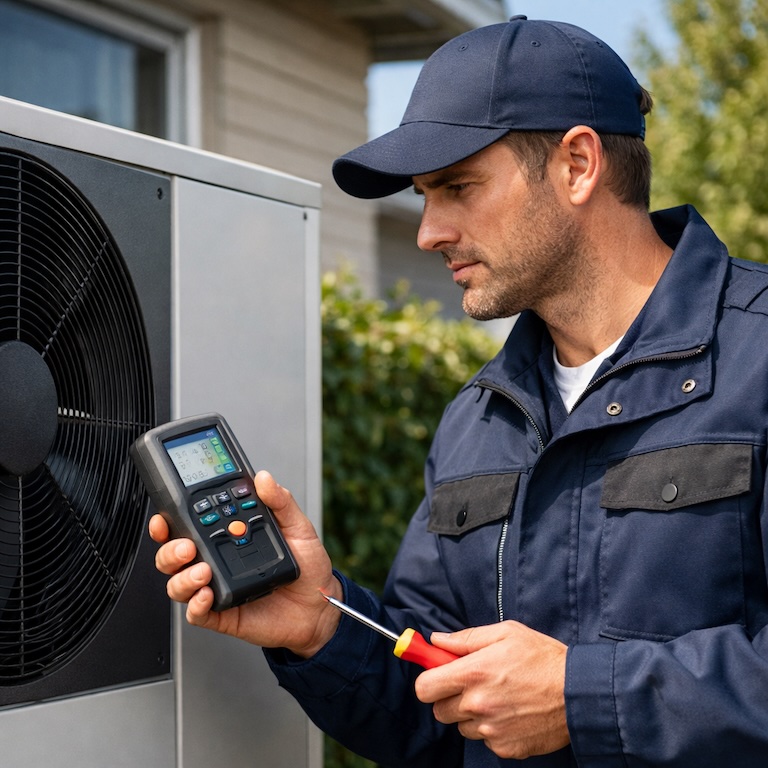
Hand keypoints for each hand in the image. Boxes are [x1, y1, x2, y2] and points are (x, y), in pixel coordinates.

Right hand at [150, 470, 341, 657]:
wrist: (320, 605)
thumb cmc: (307, 567)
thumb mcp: (298, 527)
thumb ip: (280, 501)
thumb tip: (264, 478)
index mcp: (228, 536)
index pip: (189, 525)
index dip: (169, 520)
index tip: (165, 515)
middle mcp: (217, 560)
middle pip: (173, 555)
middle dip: (169, 549)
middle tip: (186, 546)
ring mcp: (216, 587)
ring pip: (177, 583)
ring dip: (182, 577)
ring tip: (202, 571)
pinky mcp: (222, 613)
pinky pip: (196, 613)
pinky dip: (195, 605)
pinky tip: (206, 595)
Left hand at [414, 621, 568, 759]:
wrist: (579, 693)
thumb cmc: (543, 657)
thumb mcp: (505, 633)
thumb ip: (465, 638)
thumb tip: (437, 641)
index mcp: (473, 673)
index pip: (424, 688)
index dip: (429, 680)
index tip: (438, 675)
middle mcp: (477, 705)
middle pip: (439, 710)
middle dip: (450, 697)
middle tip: (471, 684)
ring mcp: (491, 730)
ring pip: (462, 726)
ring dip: (471, 714)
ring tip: (498, 697)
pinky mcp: (506, 748)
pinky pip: (485, 739)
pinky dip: (493, 729)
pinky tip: (511, 712)